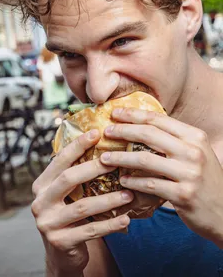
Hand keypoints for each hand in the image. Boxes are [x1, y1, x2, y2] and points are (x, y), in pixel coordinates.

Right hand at [32, 130, 133, 274]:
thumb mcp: (65, 194)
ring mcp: (47, 223)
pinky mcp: (59, 241)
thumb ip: (74, 177)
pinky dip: (110, 224)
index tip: (96, 133)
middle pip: (68, 179)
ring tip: (128, 194)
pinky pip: (90, 230)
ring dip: (108, 199)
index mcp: (41, 185)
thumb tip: (103, 151)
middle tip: (115, 162)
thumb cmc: (68, 214)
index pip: (59, 160)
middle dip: (93, 168)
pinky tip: (126, 218)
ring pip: (82, 206)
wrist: (60, 251)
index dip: (77, 146)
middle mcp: (40, 201)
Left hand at [100, 107, 222, 247]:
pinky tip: (122, 180)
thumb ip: (172, 140)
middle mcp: (193, 151)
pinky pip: (150, 184)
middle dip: (123, 131)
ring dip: (120, 158)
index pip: (158, 119)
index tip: (115, 113)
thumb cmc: (204, 179)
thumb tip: (139, 128)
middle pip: (149, 134)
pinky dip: (132, 182)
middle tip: (106, 132)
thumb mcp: (194, 153)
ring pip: (144, 159)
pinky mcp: (183, 194)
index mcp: (194, 136)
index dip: (133, 114)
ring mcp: (190, 173)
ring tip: (104, 158)